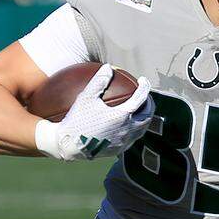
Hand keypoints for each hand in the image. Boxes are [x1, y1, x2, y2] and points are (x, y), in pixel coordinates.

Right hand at [35, 64, 153, 160]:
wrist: (69, 146)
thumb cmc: (76, 120)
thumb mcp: (86, 97)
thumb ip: (99, 81)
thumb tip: (108, 67)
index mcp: (122, 116)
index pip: (140, 98)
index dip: (145, 87)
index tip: (143, 80)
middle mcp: (127, 130)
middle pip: (147, 116)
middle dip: (149, 104)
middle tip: (145, 97)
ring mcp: (124, 142)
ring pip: (142, 129)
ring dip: (144, 118)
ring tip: (140, 110)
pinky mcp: (119, 150)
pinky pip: (132, 138)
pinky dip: (134, 129)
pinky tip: (128, 125)